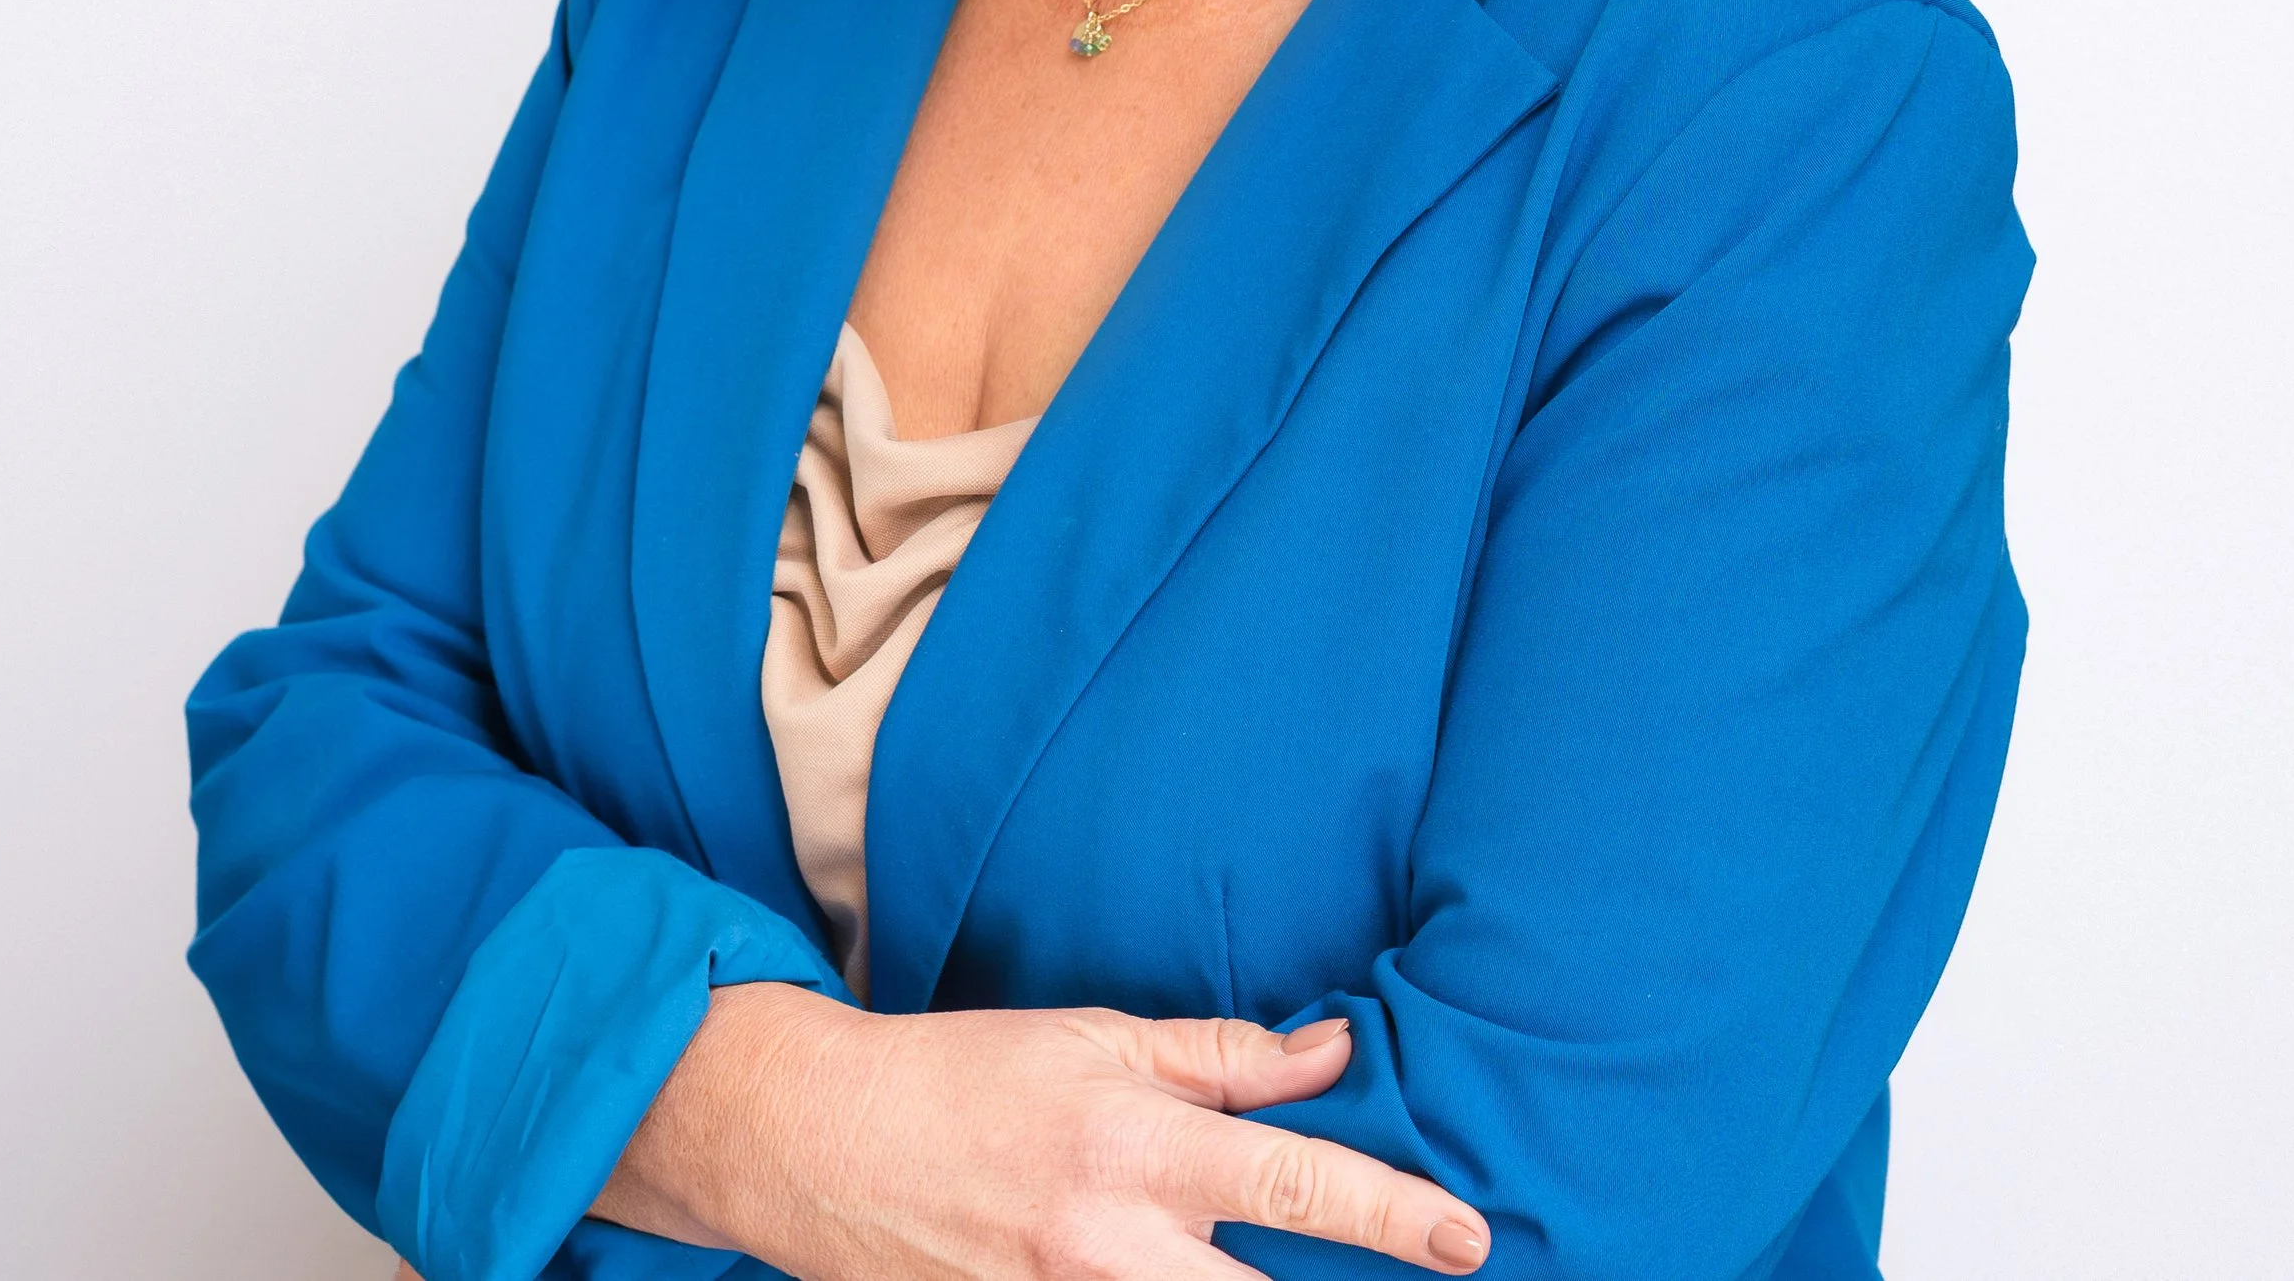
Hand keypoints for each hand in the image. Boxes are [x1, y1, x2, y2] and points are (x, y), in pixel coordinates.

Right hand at [593, 980, 1491, 1279]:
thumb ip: (1221, 1057)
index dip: (1391, 1211)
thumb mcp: (1099, 1037)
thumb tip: (1331, 1053)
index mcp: (1140, 1148)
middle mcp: (1112, 1245)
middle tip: (1427, 1276)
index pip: (1295, 1180)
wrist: (825, 1143)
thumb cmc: (972, 1075)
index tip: (1468, 1240)